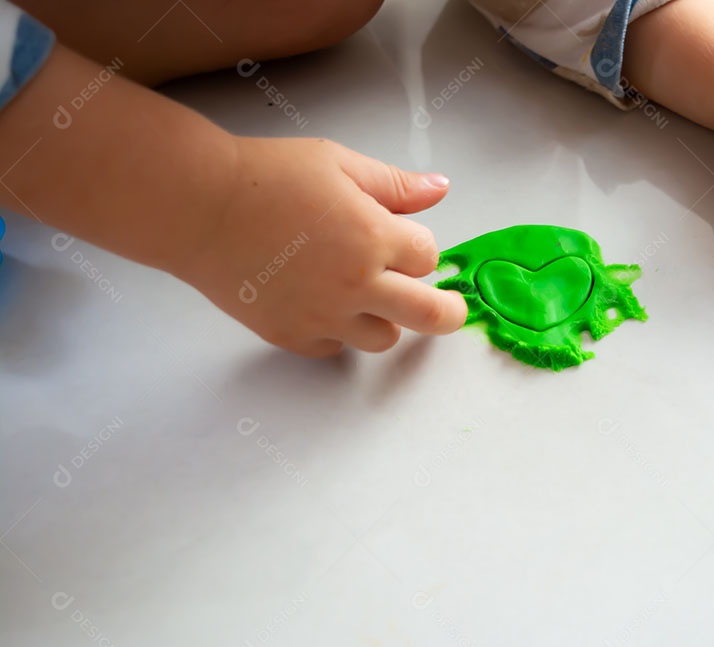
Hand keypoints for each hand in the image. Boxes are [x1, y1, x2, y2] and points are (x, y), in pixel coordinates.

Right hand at [173, 137, 466, 356]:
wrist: (198, 208)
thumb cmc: (265, 177)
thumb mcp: (339, 165)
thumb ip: (395, 184)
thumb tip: (440, 189)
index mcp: (374, 237)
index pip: (428, 257)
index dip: (419, 247)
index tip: (405, 240)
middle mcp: (357, 284)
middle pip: (431, 317)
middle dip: (448, 313)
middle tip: (448, 309)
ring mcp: (325, 316)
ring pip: (384, 338)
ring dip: (385, 318)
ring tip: (364, 294)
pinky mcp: (293, 336)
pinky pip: (336, 347)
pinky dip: (338, 332)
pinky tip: (322, 303)